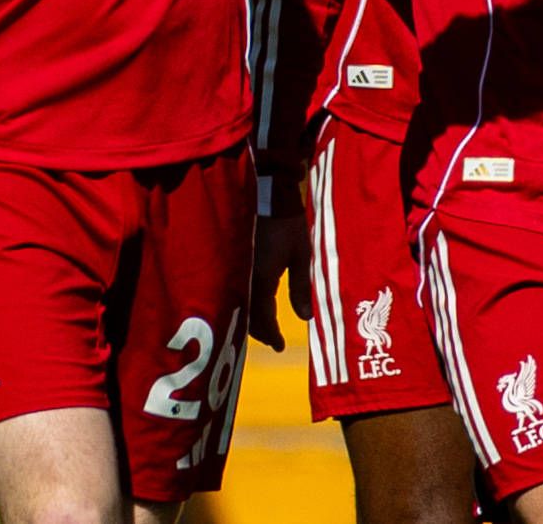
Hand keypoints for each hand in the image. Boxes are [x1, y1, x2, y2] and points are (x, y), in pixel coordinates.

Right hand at [250, 210, 312, 352]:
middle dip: (260, 331)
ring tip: (267, 328)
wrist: (270, 195)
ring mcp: (238, 269)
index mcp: (262, 279)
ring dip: (252, 319)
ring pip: (240, 305)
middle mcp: (245, 278)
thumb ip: (301, 287)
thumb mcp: (302, 255)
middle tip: (274, 341)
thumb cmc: (290, 224)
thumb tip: (306, 317)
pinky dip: (247, 304)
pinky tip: (256, 306)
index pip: (262, 317)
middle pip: (247, 315)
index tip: (280, 347)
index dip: (271, 334)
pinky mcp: (237, 261)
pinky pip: (238, 291)